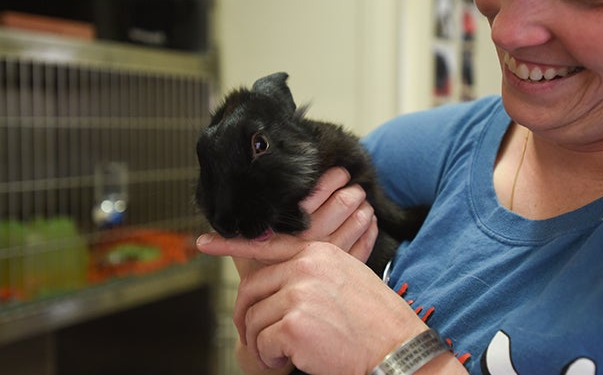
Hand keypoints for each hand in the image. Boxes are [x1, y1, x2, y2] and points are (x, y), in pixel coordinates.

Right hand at [197, 167, 378, 265]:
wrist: (268, 307)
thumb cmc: (259, 268)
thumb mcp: (249, 240)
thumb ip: (256, 218)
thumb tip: (261, 179)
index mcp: (288, 226)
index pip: (317, 192)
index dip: (331, 179)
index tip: (337, 174)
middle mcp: (310, 241)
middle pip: (344, 201)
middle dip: (351, 190)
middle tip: (351, 187)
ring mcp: (332, 256)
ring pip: (360, 218)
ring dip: (362, 205)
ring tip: (358, 203)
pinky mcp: (348, 269)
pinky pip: (367, 240)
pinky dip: (369, 227)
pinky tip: (366, 222)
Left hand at [201, 233, 426, 374]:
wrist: (396, 348)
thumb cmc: (373, 321)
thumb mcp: (344, 279)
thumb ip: (310, 273)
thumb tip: (275, 284)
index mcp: (317, 253)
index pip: (266, 244)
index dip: (232, 245)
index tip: (205, 243)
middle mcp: (306, 266)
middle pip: (252, 289)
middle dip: (247, 318)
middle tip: (256, 340)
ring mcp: (299, 293)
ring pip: (254, 319)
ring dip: (263, 344)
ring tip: (285, 354)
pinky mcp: (295, 324)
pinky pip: (263, 343)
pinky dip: (272, 358)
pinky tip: (293, 360)